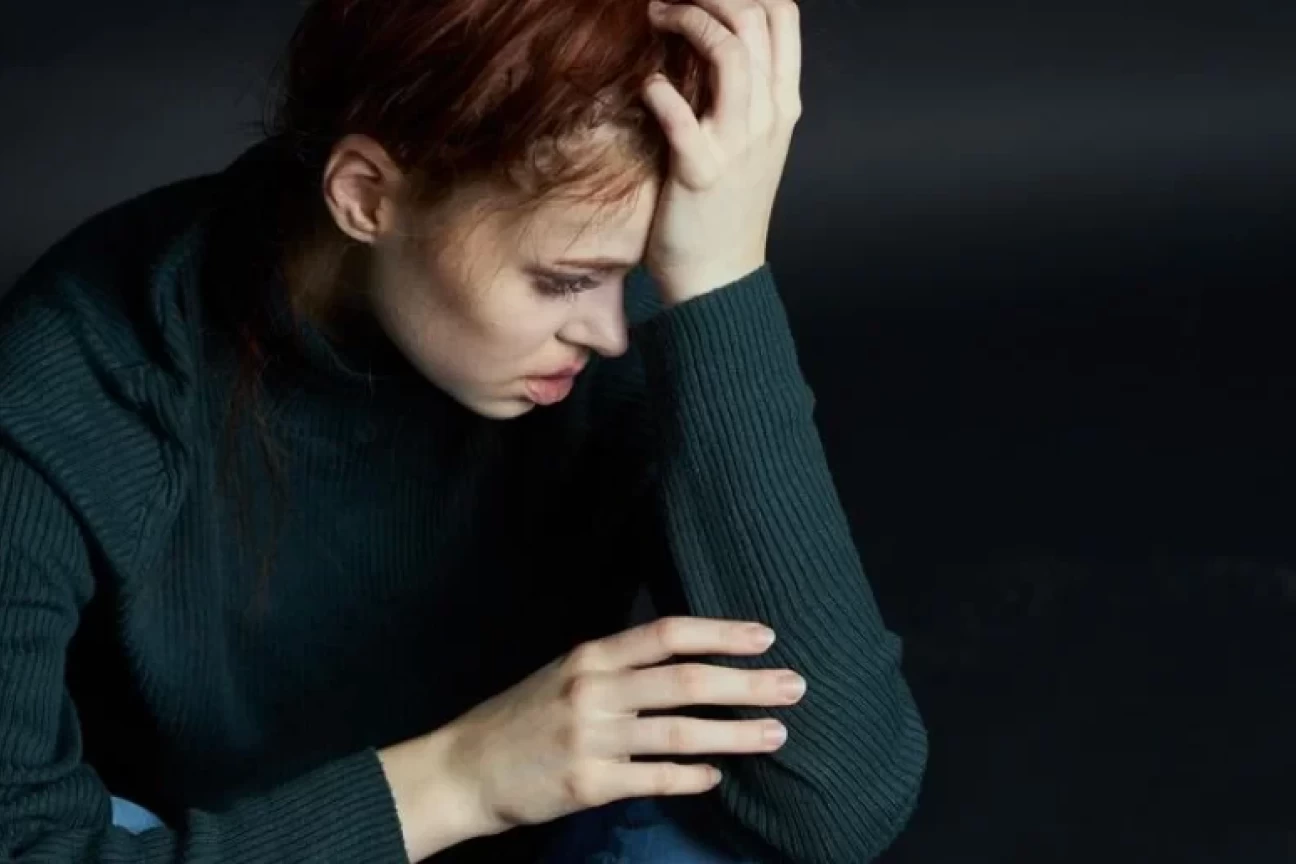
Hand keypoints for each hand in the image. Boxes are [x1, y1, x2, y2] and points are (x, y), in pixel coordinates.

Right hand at [438, 617, 804, 836]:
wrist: (465, 768)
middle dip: (746, 683)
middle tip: (794, 686)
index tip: (766, 636)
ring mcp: (592, 738)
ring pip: (679, 732)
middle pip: (685, 680)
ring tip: (777, 734)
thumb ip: (618, 667)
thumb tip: (686, 660)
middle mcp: (594, 690)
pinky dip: (692, 776)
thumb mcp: (564, 673)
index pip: (667, 634)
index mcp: (591, 656)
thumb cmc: (521, 717)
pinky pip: (654, 779)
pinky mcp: (589, 784)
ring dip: (735, 734)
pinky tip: (718, 776)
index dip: (720, 633)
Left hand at [642, 0, 801, 304]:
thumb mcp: (750, 141)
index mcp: (782, 105)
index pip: (784, 16)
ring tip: (655, 17)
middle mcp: (768, 117)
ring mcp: (739, 144)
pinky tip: (646, 87)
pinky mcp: (700, 172)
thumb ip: (742, 91)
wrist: (719, 276)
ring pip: (730, 52)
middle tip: (667, 0)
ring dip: (687, 21)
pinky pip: (680, 116)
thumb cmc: (724, 205)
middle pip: (755, 19)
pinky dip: (659, 91)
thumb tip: (712, 37)